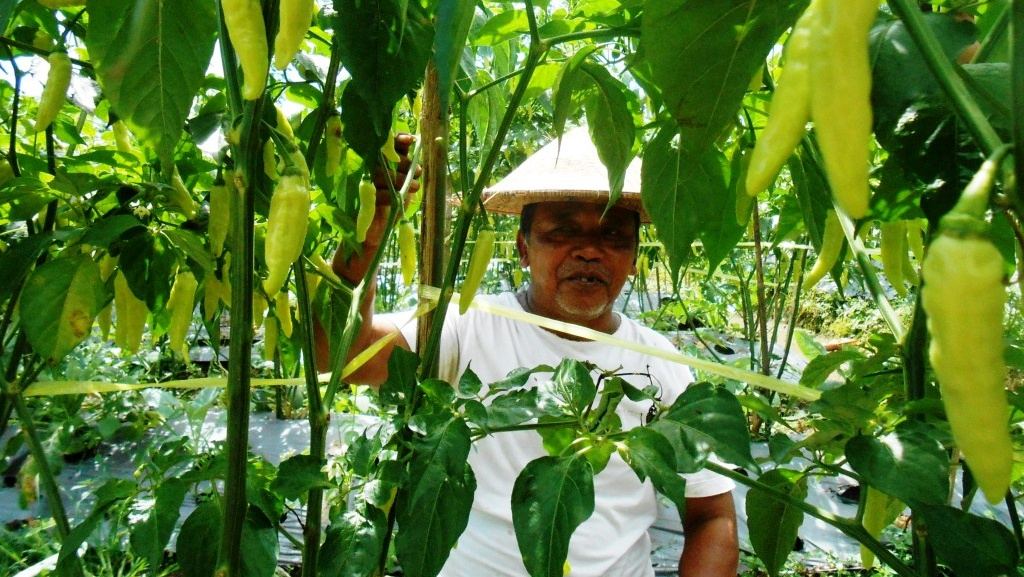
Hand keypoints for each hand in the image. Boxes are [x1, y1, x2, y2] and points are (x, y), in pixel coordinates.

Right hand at [332, 134, 419, 282]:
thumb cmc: (389, 207)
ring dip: (402, 178)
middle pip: (385, 157)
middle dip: (405, 163)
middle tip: (418, 171)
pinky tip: (404, 196)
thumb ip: (406, 167)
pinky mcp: (361, 199)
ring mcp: (362, 183)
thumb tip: (415, 146)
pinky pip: (378, 192)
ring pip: (383, 174)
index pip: (386, 145)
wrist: (374, 235)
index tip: (410, 140)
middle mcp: (366, 169)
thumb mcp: (401, 185)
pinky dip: (392, 194)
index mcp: (376, 163)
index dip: (398, 140)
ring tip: (414, 186)